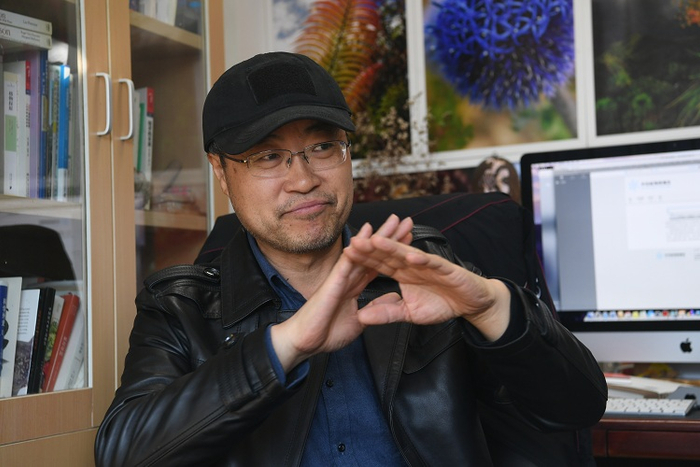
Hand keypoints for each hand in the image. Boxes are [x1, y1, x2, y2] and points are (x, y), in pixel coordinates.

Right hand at [270, 215, 413, 370]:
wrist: (305, 341)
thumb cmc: (326, 332)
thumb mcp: (359, 321)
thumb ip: (375, 308)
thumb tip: (393, 298)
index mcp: (355, 286)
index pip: (379, 264)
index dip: (394, 253)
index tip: (409, 241)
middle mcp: (349, 277)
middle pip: (375, 253)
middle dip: (391, 237)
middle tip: (407, 222)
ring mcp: (341, 276)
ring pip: (365, 251)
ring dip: (380, 234)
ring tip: (394, 219)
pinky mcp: (334, 280)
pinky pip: (349, 259)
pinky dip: (359, 245)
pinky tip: (368, 231)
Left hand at [343, 221, 510, 340]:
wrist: (471, 303)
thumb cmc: (442, 303)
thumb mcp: (409, 314)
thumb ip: (387, 313)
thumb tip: (361, 317)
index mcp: (402, 273)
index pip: (378, 264)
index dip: (363, 260)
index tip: (345, 255)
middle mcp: (412, 265)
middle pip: (389, 255)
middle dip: (372, 248)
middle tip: (353, 241)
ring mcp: (428, 265)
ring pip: (407, 254)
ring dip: (392, 247)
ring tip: (376, 241)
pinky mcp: (445, 268)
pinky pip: (432, 263)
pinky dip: (422, 259)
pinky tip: (411, 256)